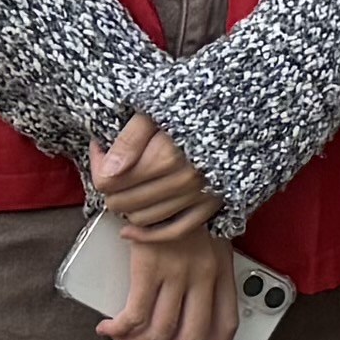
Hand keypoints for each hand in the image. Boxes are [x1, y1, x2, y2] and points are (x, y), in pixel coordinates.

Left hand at [88, 109, 217, 244]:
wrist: (243, 110)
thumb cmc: (199, 104)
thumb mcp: (157, 109)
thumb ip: (130, 140)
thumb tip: (108, 171)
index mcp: (167, 156)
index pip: (109, 181)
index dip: (97, 166)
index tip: (100, 150)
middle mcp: (184, 181)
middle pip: (122, 202)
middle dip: (110, 188)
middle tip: (111, 169)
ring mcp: (199, 196)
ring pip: (143, 218)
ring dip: (128, 207)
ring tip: (128, 186)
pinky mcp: (211, 206)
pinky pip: (174, 232)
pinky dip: (149, 235)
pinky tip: (132, 230)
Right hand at [92, 215, 243, 339]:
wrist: (163, 170)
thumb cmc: (179, 202)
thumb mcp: (204, 233)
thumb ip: (201, 265)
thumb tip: (186, 298)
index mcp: (221, 267)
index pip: (227, 322)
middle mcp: (204, 274)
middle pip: (194, 335)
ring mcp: (178, 271)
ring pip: (161, 332)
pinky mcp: (149, 266)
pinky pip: (134, 316)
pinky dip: (120, 330)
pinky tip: (109, 328)